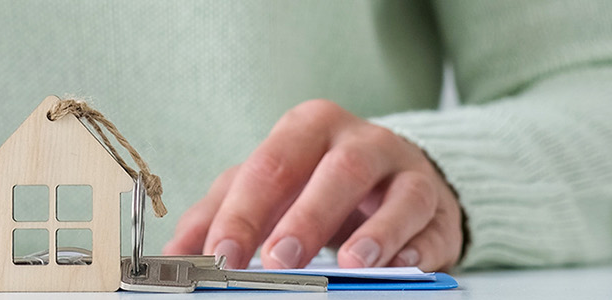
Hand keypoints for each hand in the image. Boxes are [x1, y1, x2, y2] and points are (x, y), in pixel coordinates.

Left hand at [163, 100, 462, 271]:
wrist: (387, 179)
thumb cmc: (313, 182)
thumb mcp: (262, 190)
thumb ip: (216, 217)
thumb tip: (174, 255)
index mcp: (307, 128)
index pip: (270, 166)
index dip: (243, 212)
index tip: (221, 253)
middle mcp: (360, 140)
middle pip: (336, 170)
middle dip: (305, 218)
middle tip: (278, 260)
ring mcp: (405, 170)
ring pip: (398, 192)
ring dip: (374, 232)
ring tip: (350, 265)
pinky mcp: (437, 205)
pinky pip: (432, 223)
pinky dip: (417, 246)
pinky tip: (399, 265)